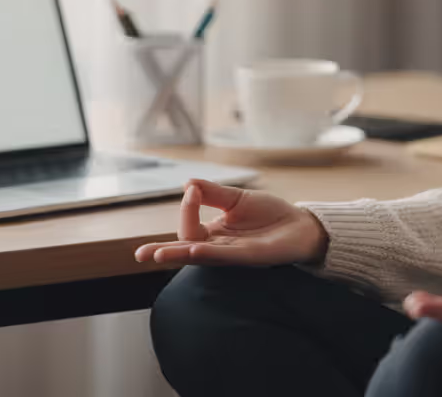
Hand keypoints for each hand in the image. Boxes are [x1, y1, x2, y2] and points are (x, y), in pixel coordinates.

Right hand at [133, 179, 329, 266]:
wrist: (301, 224)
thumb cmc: (270, 213)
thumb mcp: (236, 198)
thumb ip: (212, 193)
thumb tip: (187, 184)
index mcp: (213, 233)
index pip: (188, 225)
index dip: (186, 207)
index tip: (191, 190)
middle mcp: (219, 246)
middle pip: (186, 249)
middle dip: (163, 252)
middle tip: (140, 255)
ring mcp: (234, 254)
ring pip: (202, 255)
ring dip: (180, 254)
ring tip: (158, 256)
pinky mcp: (252, 257)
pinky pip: (227, 256)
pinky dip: (210, 253)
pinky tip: (195, 250)